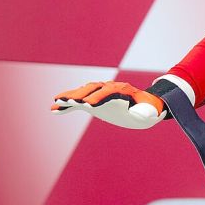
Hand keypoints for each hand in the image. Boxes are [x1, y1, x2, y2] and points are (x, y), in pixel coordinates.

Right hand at [51, 81, 165, 128]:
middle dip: (81, 94)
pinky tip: (54, 110)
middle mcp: (110, 88)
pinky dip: (67, 104)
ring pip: (84, 92)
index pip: (109, 91)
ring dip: (70, 96)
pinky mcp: (94, 100)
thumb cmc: (148, 110)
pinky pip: (79, 101)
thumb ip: (146, 113)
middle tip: (67, 100)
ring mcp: (101, 93)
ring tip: (56, 102)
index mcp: (124, 90)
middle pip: (93, 88)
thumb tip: (144, 116)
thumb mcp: (150, 112)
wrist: (144, 106)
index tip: (87, 105)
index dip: (98, 97)